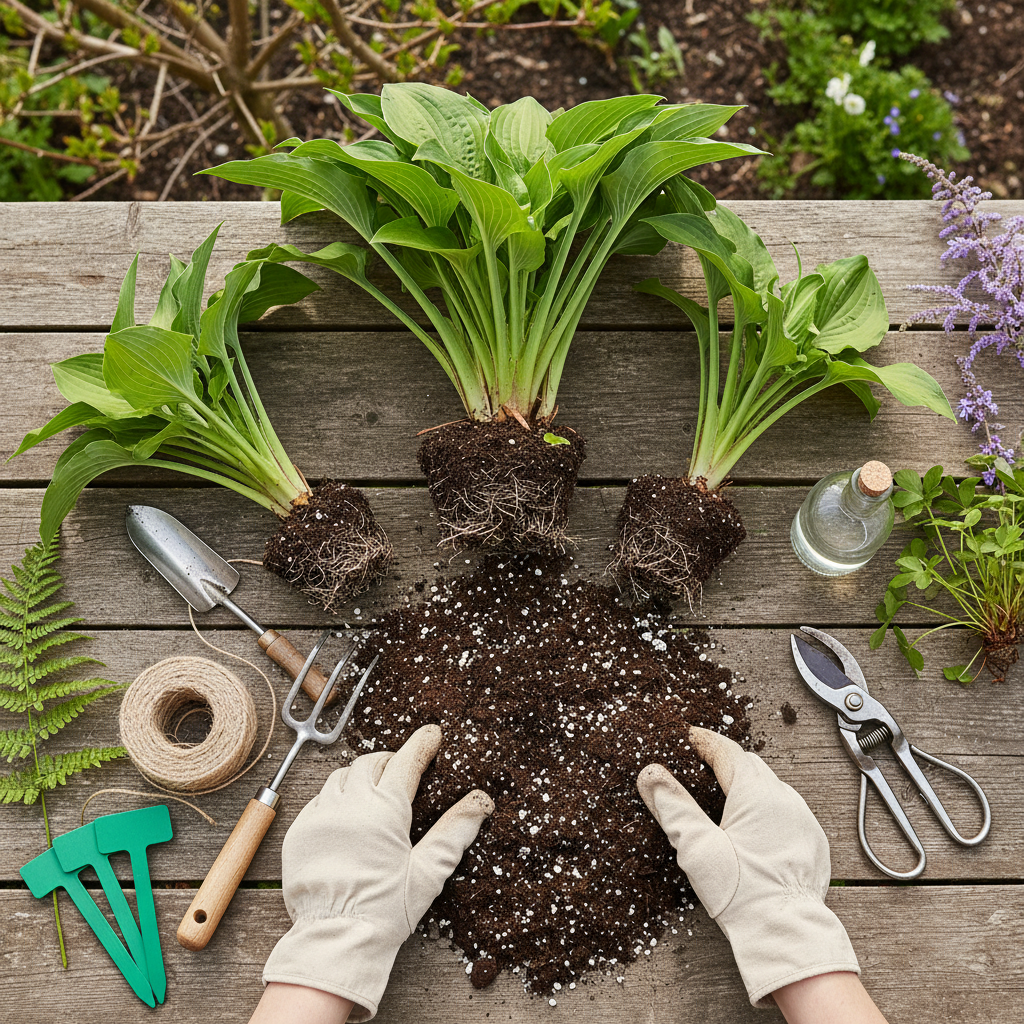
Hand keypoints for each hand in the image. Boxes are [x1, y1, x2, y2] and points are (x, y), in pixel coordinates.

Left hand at [262, 724, 493, 1021]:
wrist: (334, 940)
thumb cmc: (384, 911)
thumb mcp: (428, 872)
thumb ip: (454, 831)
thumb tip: (480, 801)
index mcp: (385, 811)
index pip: (407, 760)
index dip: (422, 744)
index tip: (432, 735)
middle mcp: (351, 804)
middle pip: (373, 762)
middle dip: (392, 760)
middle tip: (404, 772)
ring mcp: (321, 815)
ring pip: (343, 775)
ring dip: (361, 777)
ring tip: (374, 794)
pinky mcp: (299, 830)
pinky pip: (319, 798)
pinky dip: (336, 798)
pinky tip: (347, 817)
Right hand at [637, 726, 859, 1007]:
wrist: (787, 934)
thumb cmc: (743, 893)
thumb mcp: (697, 847)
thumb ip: (673, 805)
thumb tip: (651, 773)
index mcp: (756, 792)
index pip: (725, 749)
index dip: (702, 741)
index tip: (686, 738)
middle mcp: (784, 797)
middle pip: (748, 764)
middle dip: (722, 760)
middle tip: (698, 764)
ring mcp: (802, 819)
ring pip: (769, 786)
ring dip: (745, 784)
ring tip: (722, 796)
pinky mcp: (812, 841)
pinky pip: (785, 810)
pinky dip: (765, 808)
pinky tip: (750, 826)